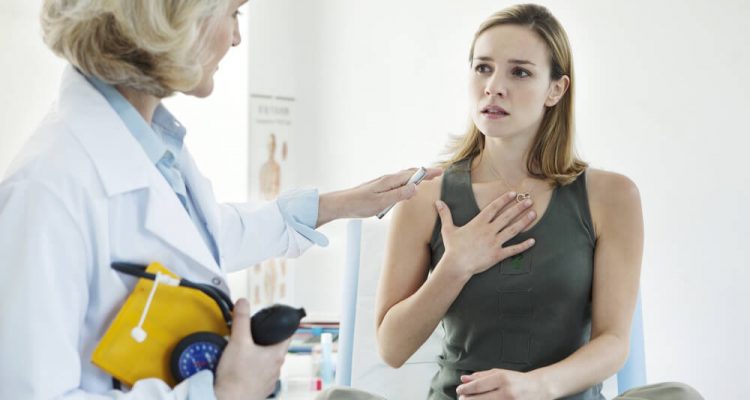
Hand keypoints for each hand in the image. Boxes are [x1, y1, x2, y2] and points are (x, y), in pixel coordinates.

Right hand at [214, 299, 289, 399]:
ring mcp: (269, 380)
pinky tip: (242, 367)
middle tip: (255, 332)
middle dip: (266, 339)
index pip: (288, 334)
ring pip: (268, 362)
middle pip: (276, 347)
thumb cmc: (236, 376)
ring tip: (246, 349)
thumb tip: (243, 302)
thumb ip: (241, 320)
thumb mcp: (238, 341)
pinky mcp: (260, 389)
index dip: (285, 324)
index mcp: (277, 354)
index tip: (281, 318)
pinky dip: (253, 368)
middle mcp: (277, 368)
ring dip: (260, 354)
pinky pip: (260, 374)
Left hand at [317, 167, 441, 225]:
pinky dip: (406, 183)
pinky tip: (406, 188)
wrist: (340, 204)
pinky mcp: (378, 188)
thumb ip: (399, 195)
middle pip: (409, 173)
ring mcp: (382, 183)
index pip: (413, 175)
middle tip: (437, 175)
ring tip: (426, 179)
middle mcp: (387, 179)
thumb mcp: (381, 202)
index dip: (427, 173)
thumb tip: (415, 188)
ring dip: (415, 177)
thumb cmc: (359, 204)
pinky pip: (397, 183)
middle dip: (423, 173)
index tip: (440, 172)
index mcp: (389, 181)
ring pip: (403, 178)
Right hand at [435, 191, 536, 279]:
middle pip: (507, 216)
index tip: (513, 194)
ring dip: (524, 221)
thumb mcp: (448, 229)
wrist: (456, 265)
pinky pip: (513, 249)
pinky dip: (523, 246)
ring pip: (513, 230)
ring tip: (533, 214)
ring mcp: (494, 242)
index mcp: (478, 223)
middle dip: (519, 207)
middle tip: (529, 200)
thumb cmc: (453, 248)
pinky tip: (533, 241)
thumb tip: (438, 202)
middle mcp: (489, 230)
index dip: (504, 200)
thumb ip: (445, 214)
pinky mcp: (497, 255)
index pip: (494, 208)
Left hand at [456, 369, 551, 399]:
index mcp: (503, 379)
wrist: (538, 388)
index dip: (466, 389)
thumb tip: (464, 378)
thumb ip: (481, 376)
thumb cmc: (517, 379)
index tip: (459, 390)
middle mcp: (507, 392)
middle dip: (468, 399)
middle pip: (481, 399)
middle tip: (461, 399)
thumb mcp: (500, 373)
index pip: (479, 386)